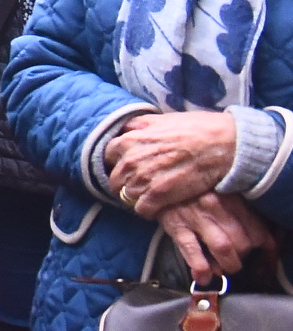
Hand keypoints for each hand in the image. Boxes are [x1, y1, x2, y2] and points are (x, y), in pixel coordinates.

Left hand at [111, 111, 243, 216]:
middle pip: (115, 180)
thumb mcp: (160, 119)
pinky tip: (159, 205)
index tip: (128, 168)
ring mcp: (142, 179)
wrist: (223, 144)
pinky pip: (142, 210)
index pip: (107, 157)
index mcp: (127, 141)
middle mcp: (129, 161)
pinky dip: (148, 210)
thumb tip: (126, 129)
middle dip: (126, 183)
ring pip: (126, 196)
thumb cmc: (195, 129)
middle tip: (141, 185)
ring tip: (151, 196)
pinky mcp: (158, 195)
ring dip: (137, 198)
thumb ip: (139, 126)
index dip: (117, 163)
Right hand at [162, 193, 277, 282]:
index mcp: (231, 197)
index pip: (256, 228)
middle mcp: (216, 206)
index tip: (258, 249)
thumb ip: (241, 211)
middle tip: (239, 259)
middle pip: (241, 241)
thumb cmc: (196, 191)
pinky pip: (191, 250)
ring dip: (229, 265)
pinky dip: (200, 267)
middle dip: (243, 257)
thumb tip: (263, 241)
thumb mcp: (221, 193)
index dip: (260, 244)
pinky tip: (203, 278)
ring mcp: (195, 217)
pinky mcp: (176, 227)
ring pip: (222, 247)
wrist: (160, 182)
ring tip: (226, 269)